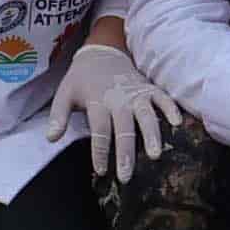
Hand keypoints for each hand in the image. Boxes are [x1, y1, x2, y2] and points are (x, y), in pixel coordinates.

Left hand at [47, 42, 163, 182]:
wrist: (101, 53)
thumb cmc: (82, 79)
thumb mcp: (64, 93)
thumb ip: (58, 115)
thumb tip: (51, 138)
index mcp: (97, 101)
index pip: (99, 129)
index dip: (100, 150)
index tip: (102, 170)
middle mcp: (119, 99)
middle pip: (124, 127)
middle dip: (126, 152)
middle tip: (127, 176)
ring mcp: (136, 93)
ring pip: (146, 115)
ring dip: (152, 134)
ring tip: (155, 155)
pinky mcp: (149, 88)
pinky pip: (163, 98)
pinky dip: (171, 108)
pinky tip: (178, 124)